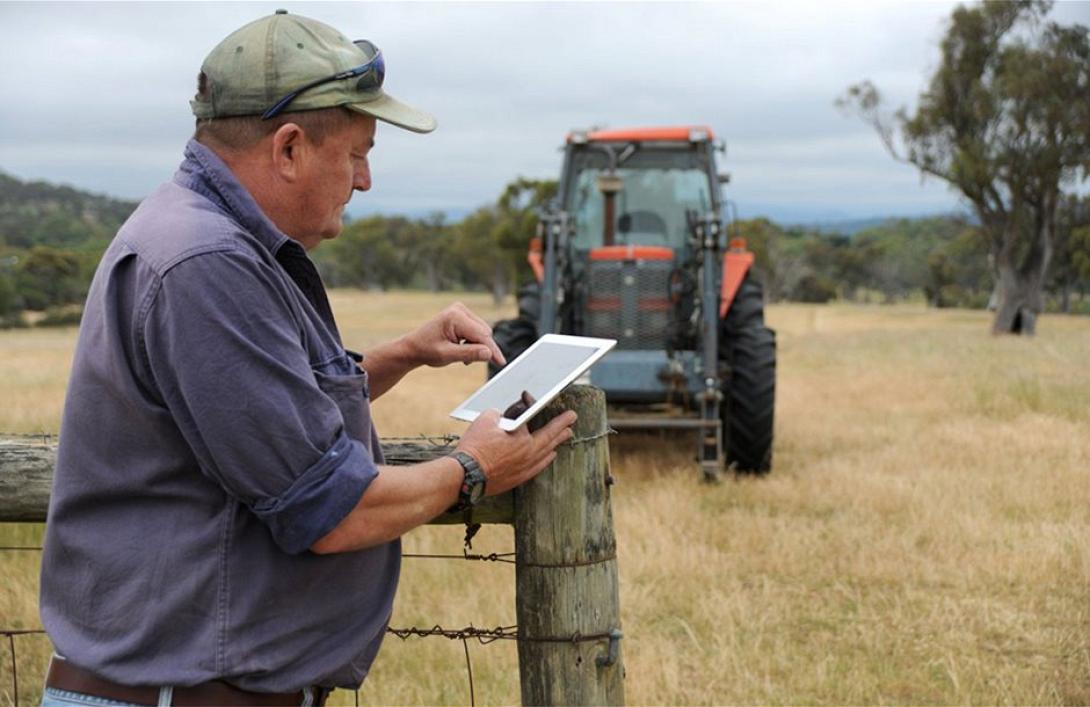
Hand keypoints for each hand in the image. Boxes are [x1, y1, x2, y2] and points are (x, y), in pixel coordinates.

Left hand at [403, 302, 505, 367]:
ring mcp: (461, 311)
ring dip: (477, 346)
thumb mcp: (447, 355)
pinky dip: (473, 342)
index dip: (492, 350)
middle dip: (481, 349)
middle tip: (467, 362)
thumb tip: (488, 353)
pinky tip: (461, 348)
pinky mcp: (463, 315)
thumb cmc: (426, 350)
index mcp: (455, 317)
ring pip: (483, 332)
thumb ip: (468, 354)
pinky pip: (477, 330)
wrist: (414, 347)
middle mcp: (459, 310)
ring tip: (460, 355)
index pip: (481, 335)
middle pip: (484, 333)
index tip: (500, 362)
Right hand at [456, 409, 577, 495]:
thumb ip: (498, 414)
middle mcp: (529, 454)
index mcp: (524, 438)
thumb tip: (501, 415)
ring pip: (546, 453)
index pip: (542, 422)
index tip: (564, 411)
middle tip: (572, 421)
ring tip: (565, 437)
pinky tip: (549, 456)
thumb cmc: (475, 447)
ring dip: (556, 443)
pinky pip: (538, 467)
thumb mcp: (486, 420)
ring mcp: (525, 468)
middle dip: (562, 428)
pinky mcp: (518, 478)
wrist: (466, 475)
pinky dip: (546, 459)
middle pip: (550, 438)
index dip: (546, 411)